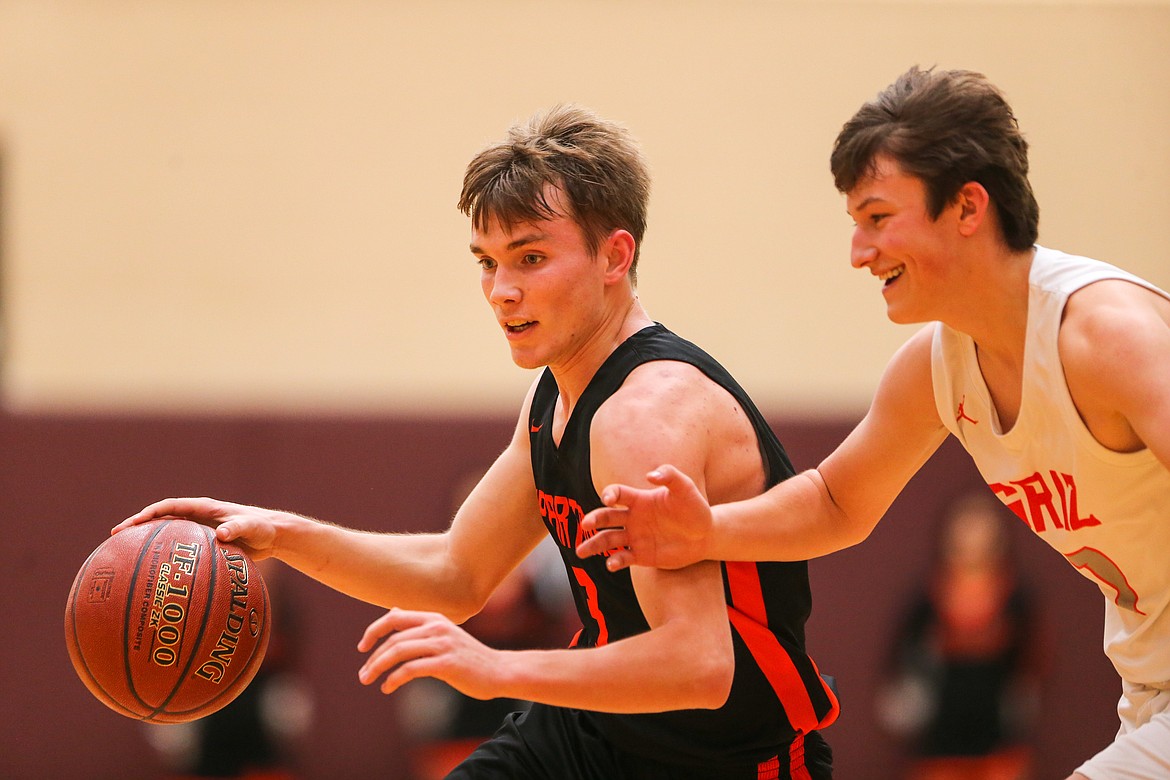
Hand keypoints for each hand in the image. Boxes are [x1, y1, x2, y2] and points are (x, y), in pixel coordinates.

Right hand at [111, 497, 281, 559]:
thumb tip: (221, 534)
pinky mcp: (202, 547)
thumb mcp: (252, 526)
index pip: (168, 507)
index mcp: (203, 508)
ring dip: (146, 545)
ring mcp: (197, 532)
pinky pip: (179, 553)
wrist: (272, 535)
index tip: (129, 525)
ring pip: (166, 537)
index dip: (148, 514)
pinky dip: (166, 562)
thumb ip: (239, 528)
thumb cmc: (262, 528)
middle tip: (114, 539)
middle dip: (137, 528)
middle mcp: (196, 518)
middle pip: (160, 521)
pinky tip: (155, 579)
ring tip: (123, 559)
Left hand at [357, 608, 501, 699]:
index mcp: (434, 618)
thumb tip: (394, 611)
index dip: (374, 630)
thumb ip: (420, 625)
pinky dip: (394, 679)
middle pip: (393, 638)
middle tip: (363, 674)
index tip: (362, 646)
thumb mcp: (444, 633)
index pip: (394, 617)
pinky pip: (411, 669)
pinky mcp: (446, 663)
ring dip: (378, 667)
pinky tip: (388, 687)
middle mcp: (437, 627)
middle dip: (373, 656)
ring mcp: (442, 644)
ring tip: (368, 680)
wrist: (498, 670)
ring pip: (399, 652)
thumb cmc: (468, 656)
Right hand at [576, 464, 712, 570]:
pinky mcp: (641, 555)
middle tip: (585, 524)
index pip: (617, 494)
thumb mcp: (685, 488)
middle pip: (606, 517)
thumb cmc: (695, 508)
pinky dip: (615, 561)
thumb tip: (650, 475)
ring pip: (608, 539)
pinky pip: (623, 557)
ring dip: (593, 545)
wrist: (705, 535)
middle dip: (594, 520)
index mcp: (639, 500)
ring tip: (580, 551)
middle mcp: (633, 518)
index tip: (607, 499)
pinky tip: (612, 563)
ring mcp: (636, 537)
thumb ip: (670, 476)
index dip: (610, 494)